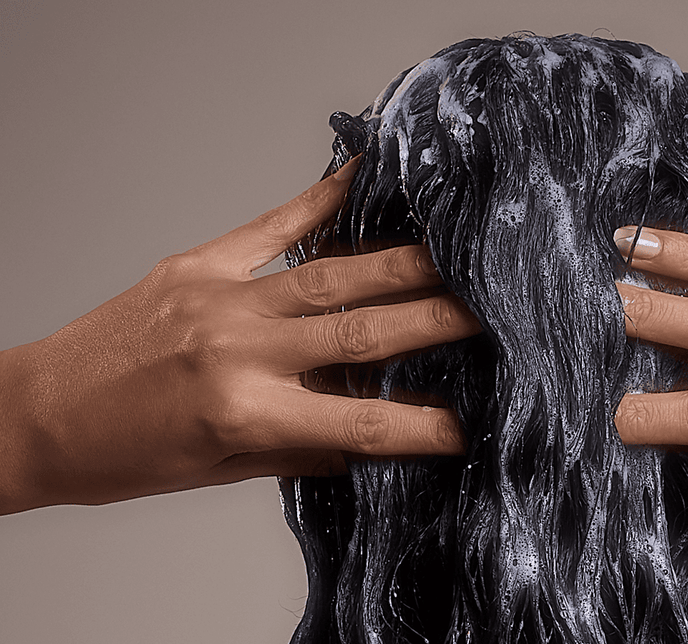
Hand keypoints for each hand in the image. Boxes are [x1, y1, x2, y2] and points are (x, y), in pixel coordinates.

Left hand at [0, 157, 480, 514]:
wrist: (37, 414)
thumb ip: (301, 449)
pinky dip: (325, 198)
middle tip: (494, 310)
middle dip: (441, 321)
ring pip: (336, 276)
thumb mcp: (220, 469)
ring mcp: (221, 298)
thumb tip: (370, 438)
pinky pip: (276, 224)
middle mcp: (241, 350)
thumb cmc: (124, 455)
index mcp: (246, 413)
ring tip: (458, 256)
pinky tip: (367, 176)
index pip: (362, 420)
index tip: (470, 426)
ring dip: (406, 265)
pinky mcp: (199, 263)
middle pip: (365, 332)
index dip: (424, 427)